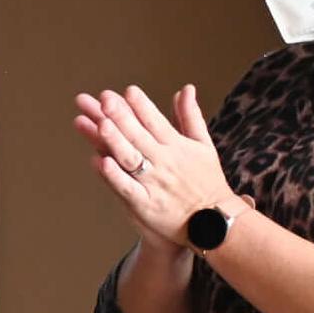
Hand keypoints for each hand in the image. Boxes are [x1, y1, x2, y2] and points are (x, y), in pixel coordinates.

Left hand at [72, 84, 240, 248]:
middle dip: (122, 116)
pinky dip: (114, 176)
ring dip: (115, 141)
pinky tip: (99, 161)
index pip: (156, 121)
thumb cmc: (206, 182)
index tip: (127, 90)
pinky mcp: (145, 205)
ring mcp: (153, 184)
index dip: (141, 105)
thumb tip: (185, 88)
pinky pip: (127, 188)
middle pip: (139, 136)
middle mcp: (164, 162)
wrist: (214, 224)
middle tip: (104, 99)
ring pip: (131, 158)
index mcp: (177, 146)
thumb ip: (190, 116)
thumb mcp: (203, 145)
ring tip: (99, 124)